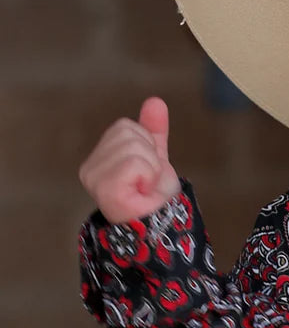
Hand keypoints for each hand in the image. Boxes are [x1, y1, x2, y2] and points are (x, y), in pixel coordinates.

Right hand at [78, 97, 180, 223]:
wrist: (161, 227)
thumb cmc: (154, 197)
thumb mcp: (156, 157)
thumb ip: (153, 131)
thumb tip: (155, 101)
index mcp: (97, 157)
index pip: (125, 126)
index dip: (146, 145)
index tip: (146, 172)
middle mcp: (89, 168)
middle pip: (129, 134)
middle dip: (150, 156)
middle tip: (147, 181)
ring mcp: (94, 179)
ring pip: (134, 147)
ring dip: (152, 169)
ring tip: (145, 188)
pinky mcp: (105, 189)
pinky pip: (136, 163)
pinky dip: (149, 177)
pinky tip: (142, 194)